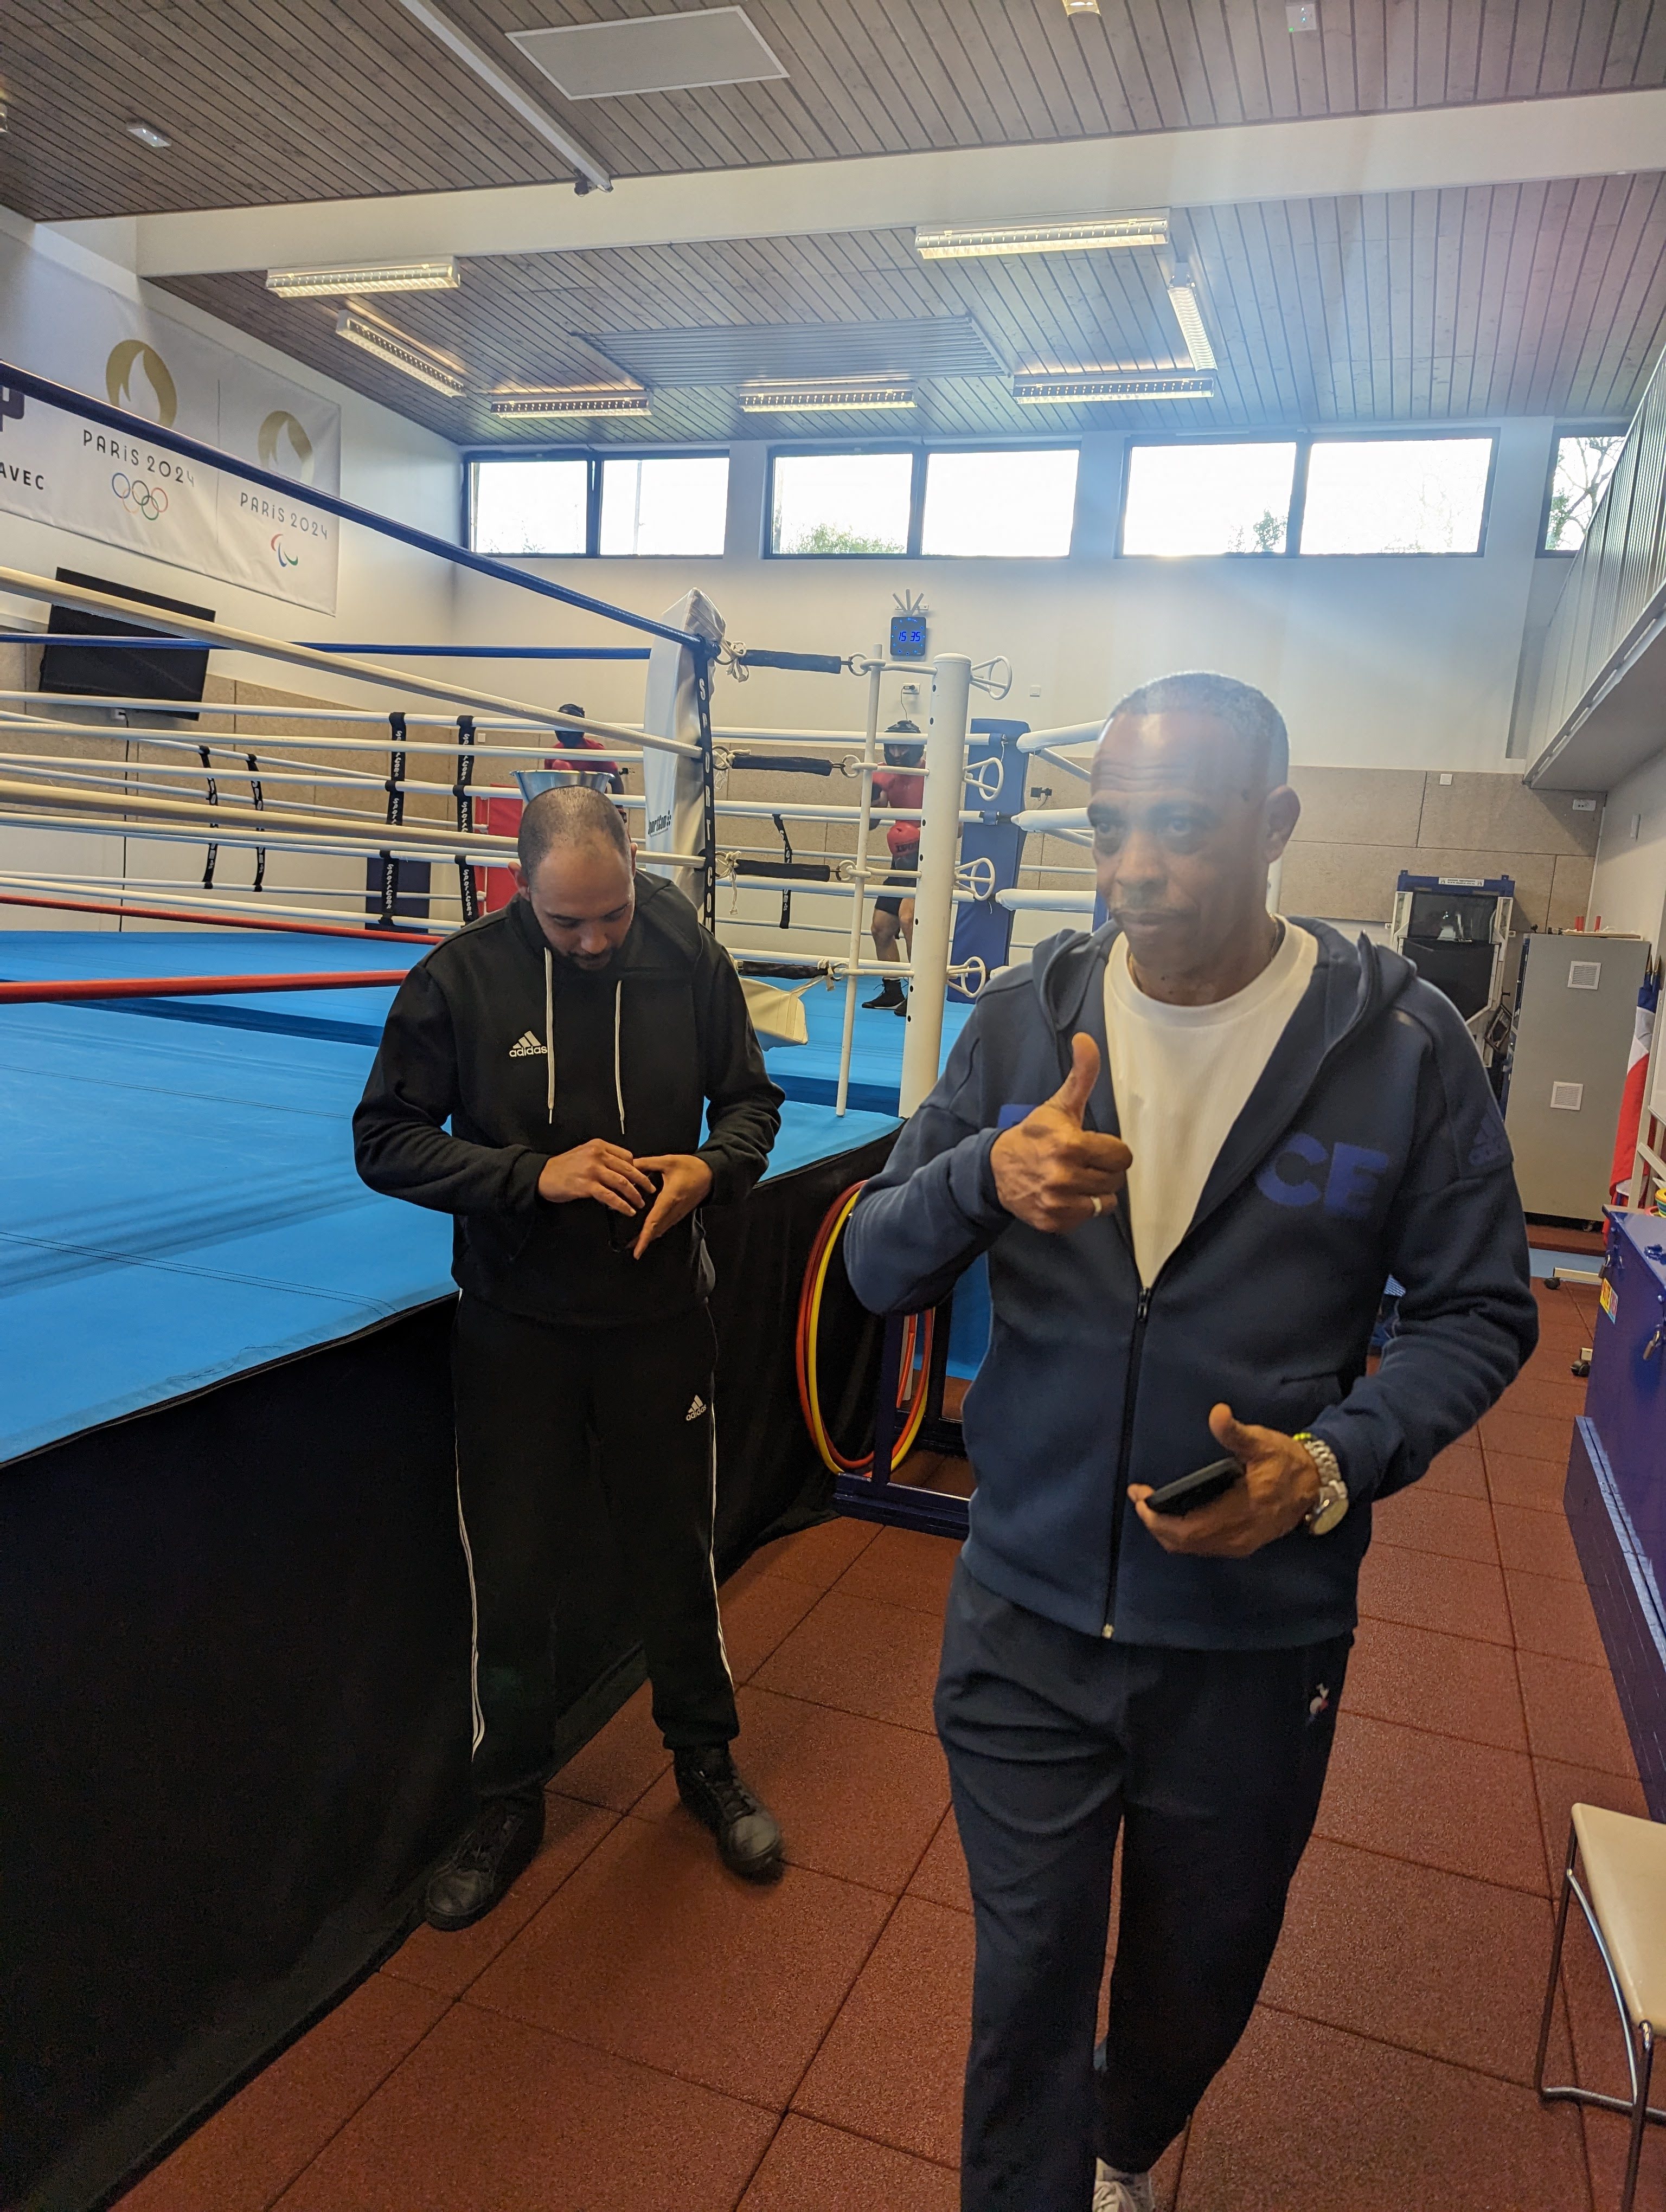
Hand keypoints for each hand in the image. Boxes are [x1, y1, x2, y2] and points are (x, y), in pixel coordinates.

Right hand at [538, 1139, 654, 1215]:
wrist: (541, 1175)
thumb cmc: (563, 1167)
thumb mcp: (584, 1153)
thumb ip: (603, 1158)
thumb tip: (623, 1170)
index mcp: (599, 1146)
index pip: (626, 1156)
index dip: (637, 1169)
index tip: (642, 1178)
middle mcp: (597, 1155)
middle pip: (628, 1169)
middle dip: (642, 1181)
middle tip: (650, 1190)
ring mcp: (592, 1170)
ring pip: (622, 1183)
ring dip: (634, 1195)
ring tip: (640, 1203)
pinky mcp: (586, 1185)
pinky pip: (610, 1196)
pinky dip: (622, 1205)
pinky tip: (628, 1210)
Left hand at [628, 1153, 713, 1258]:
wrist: (711, 1173)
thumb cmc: (692, 1168)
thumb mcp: (668, 1161)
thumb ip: (647, 1163)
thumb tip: (630, 1165)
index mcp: (670, 1197)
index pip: (654, 1221)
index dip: (644, 1237)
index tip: (637, 1249)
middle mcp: (675, 1209)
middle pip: (657, 1230)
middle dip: (643, 1241)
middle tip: (629, 1248)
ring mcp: (679, 1213)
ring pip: (662, 1229)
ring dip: (649, 1237)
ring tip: (635, 1243)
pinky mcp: (681, 1212)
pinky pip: (667, 1225)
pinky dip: (657, 1231)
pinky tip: (649, 1231)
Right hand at [989, 1033, 1130, 1233]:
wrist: (995, 1170)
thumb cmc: (1033, 1137)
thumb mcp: (1058, 1106)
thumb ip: (1081, 1075)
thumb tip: (1086, 1039)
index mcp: (1070, 1145)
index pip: (1121, 1155)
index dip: (1112, 1151)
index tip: (1096, 1148)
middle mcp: (1064, 1175)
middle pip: (1115, 1179)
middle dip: (1104, 1170)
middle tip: (1085, 1163)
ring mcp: (1058, 1201)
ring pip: (1105, 1201)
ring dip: (1095, 1191)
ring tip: (1076, 1179)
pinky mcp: (1054, 1221)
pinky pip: (1087, 1218)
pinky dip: (1080, 1209)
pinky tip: (1065, 1195)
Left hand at [1130, 1405, 1321, 1558]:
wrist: (1317, 1486)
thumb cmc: (1286, 1463)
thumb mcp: (1262, 1443)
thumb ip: (1235, 1432)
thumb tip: (1217, 1414)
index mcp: (1238, 1513)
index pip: (1186, 1529)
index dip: (1157, 1519)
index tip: (1140, 1497)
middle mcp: (1236, 1536)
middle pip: (1182, 1542)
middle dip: (1155, 1523)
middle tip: (1140, 1498)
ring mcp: (1239, 1543)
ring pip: (1191, 1547)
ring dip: (1167, 1530)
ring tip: (1150, 1505)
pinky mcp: (1242, 1543)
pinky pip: (1203, 1546)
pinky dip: (1183, 1535)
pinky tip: (1175, 1515)